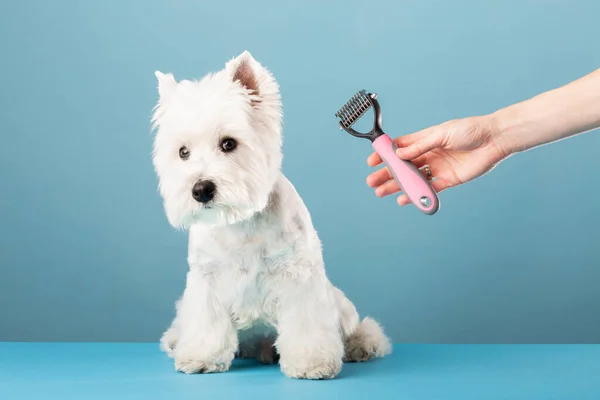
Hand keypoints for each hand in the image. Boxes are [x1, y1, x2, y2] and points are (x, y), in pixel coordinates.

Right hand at [366, 115, 507, 204]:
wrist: (494, 140)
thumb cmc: (470, 130)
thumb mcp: (441, 134)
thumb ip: (420, 146)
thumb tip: (399, 153)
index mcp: (425, 139)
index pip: (399, 147)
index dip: (385, 154)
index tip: (372, 161)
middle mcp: (429, 154)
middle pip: (403, 166)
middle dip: (387, 174)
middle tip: (372, 182)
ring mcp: (437, 168)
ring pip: (413, 179)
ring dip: (397, 186)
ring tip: (381, 192)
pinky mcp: (448, 180)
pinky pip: (430, 189)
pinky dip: (417, 195)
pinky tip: (404, 199)